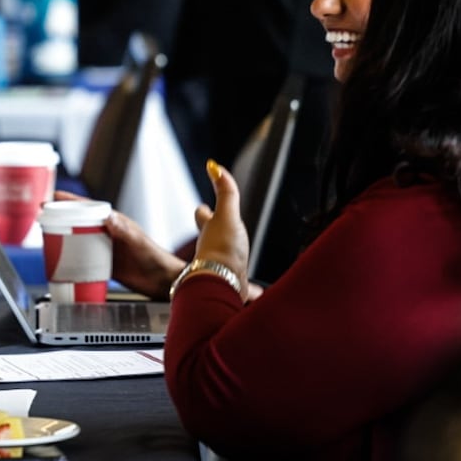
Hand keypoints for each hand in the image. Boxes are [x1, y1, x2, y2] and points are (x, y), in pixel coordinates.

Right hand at [51, 192, 185, 299]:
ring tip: (46, 240)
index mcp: (114, 222)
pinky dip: (71, 258)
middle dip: (60, 218)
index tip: (51, 199)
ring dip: (63, 238)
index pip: (88, 207)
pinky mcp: (105, 263)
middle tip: (41, 219)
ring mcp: (105, 248)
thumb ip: (124, 231)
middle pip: (79, 221)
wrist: (163, 281)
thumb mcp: (138, 242)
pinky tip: (62, 263)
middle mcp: (107, 232)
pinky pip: (83, 258)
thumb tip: (108, 217)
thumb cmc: (155, 258)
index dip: (68, 202)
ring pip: (79, 239)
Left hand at [192, 160, 249, 285]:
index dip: (203, 211)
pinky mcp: (234, 287)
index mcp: (211, 232)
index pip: (203, 217)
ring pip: (226, 264)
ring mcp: (223, 269)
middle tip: (222, 231)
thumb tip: (213, 166)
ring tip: (236, 262)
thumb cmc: (222, 250)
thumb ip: (225, 192)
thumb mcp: (227, 215)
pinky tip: (257, 294)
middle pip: (213, 240)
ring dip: (231, 262)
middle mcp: (213, 251)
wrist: (223, 284)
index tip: (202, 207)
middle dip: (217, 236)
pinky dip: (250, 290)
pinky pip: (243, 288)